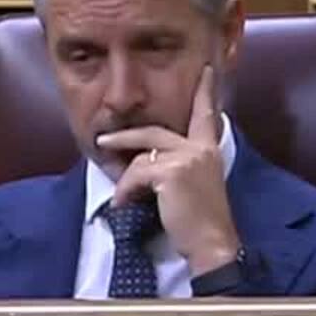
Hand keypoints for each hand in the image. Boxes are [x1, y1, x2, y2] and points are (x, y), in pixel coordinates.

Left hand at [95, 65, 241, 274]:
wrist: (212, 245)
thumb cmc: (203, 223)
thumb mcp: (195, 187)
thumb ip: (179, 167)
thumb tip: (144, 163)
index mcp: (209, 151)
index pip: (206, 115)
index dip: (205, 92)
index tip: (205, 70)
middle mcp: (200, 149)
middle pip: (154, 131)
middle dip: (124, 137)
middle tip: (102, 141)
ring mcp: (186, 158)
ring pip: (140, 157)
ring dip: (125, 180)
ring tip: (122, 197)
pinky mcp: (171, 172)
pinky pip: (135, 175)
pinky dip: (125, 191)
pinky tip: (125, 205)